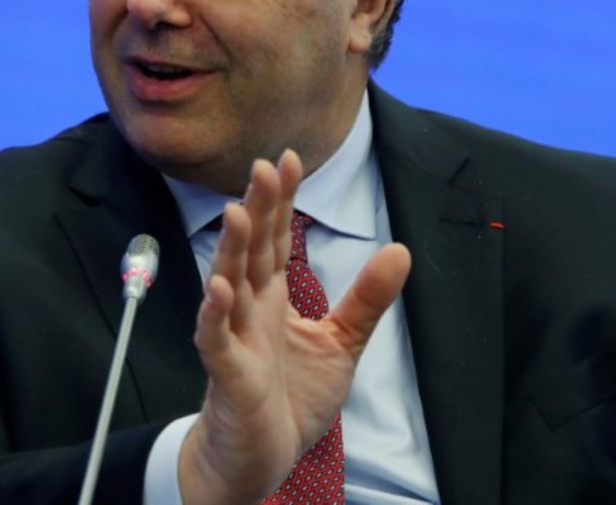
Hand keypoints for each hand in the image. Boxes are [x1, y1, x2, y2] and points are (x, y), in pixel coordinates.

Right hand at [179, 150, 410, 502]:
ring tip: (238, 212)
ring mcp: (234, 339)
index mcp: (273, 298)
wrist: (263, 456)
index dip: (281, 200)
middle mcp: (250, 309)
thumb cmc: (291, 398)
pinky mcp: (228, 374)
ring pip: (229, 286)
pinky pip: (216, 340)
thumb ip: (367, 299)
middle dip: (258, 209)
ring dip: (232, 250)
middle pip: (252, 250)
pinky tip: (219, 289)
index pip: (276, 239)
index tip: (287, 159)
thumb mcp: (341, 343)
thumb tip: (400, 250)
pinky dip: (215, 315)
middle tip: (264, 166)